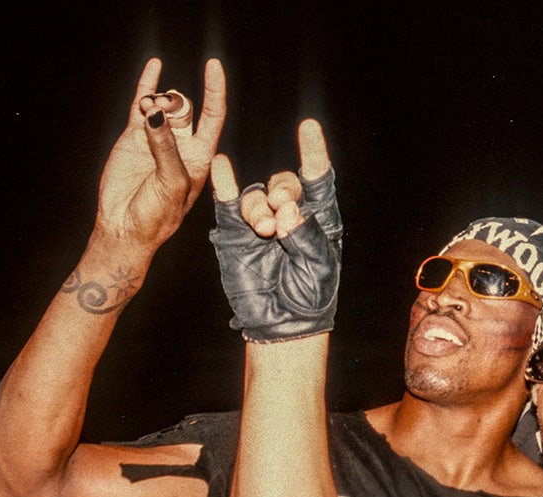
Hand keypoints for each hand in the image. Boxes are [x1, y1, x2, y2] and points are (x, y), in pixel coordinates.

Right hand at [96, 59, 225, 250]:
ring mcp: (158, 138)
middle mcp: (182, 144)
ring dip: (157, 100)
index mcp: (200, 156)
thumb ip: (166, 150)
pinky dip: (147, 85)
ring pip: (164, 105)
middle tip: (160, 112)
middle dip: (175, 102)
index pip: (214, 116)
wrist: (125, 226)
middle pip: (186, 107)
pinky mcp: (134, 137)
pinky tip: (154, 65)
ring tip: (148, 112)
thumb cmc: (157, 214)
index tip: (213, 65)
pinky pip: (141, 105)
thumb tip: (157, 116)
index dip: (215, 90)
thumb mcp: (171, 184)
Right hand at [209, 120, 342, 341]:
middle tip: (282, 213)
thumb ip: (306, 233)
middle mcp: (290, 213)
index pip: (318, 177)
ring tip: (265, 231)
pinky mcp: (235, 232)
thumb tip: (286, 209)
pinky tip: (222, 165)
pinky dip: (225, 182)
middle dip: (283, 191)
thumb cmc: (310, 294)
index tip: (308, 128)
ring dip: (260, 208)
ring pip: (257, 195)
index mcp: (319, 217)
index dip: (313, 152)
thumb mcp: (320, 264)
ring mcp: (261, 220)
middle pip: (285, 182)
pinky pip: (229, 201)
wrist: (282, 322)